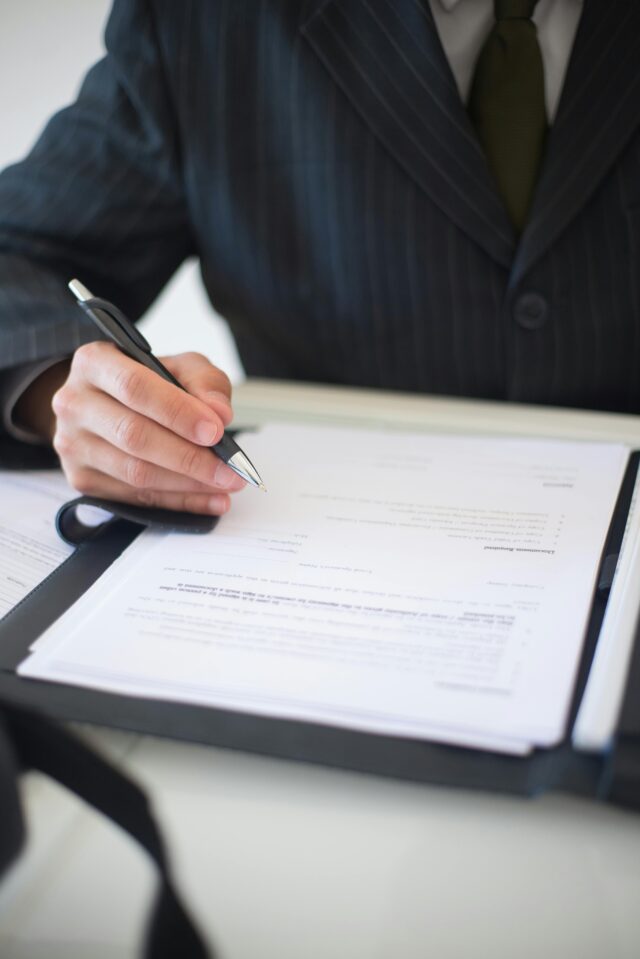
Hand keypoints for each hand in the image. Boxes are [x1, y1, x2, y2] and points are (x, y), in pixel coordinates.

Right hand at [50, 342, 243, 513]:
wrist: (108, 405)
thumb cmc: (149, 383)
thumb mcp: (181, 368)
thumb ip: (204, 383)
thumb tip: (220, 414)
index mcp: (95, 363)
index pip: (135, 388)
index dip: (178, 412)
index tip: (216, 431)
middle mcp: (75, 403)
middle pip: (134, 436)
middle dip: (189, 457)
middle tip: (230, 468)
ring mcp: (73, 445)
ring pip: (135, 473)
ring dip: (188, 484)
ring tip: (226, 484)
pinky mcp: (81, 479)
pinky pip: (136, 497)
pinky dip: (179, 502)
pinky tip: (210, 500)